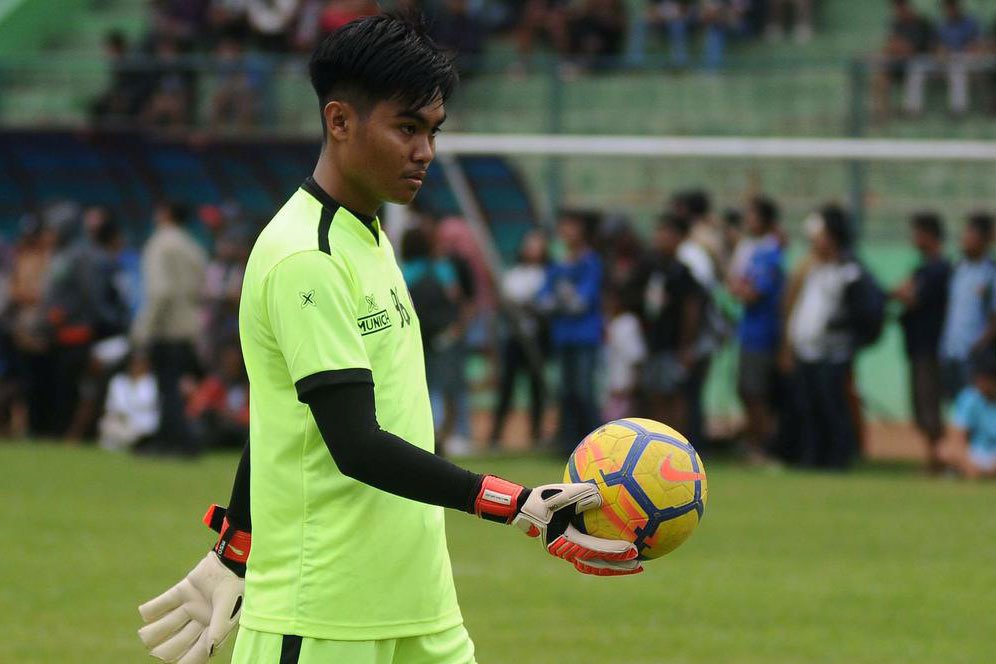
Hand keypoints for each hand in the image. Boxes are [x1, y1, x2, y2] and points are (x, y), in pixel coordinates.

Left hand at [137, 506, 249, 662]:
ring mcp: (190, 606)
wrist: (231, 560)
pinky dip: (151, 609)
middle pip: (179, 642)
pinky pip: (164, 602)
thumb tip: (210, 649)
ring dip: (155, 632)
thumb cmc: (235, 586)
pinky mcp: (183, 591)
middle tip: (155, 652)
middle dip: (166, 650)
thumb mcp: (229, 608)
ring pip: (168, 624)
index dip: (185, 661)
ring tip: (144, 635)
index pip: (197, 652)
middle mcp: (200, 621)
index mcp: (213, 629)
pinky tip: (143, 613)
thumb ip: (219, 627)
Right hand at [472, 476, 642, 575]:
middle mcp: (565, 551)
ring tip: (631, 563)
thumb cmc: (542, 499)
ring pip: (592, 564)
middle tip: (638, 565)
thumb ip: (581, 494)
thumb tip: (601, 497)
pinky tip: (615, 549)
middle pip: (595, 565)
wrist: (523, 508)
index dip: (613, 552)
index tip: (632, 550)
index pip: (593, 550)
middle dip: (617, 566)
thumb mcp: (561, 493)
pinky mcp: (566, 547)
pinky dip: (602, 555)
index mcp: (563, 541)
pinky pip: (588, 555)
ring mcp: (565, 551)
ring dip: (611, 565)